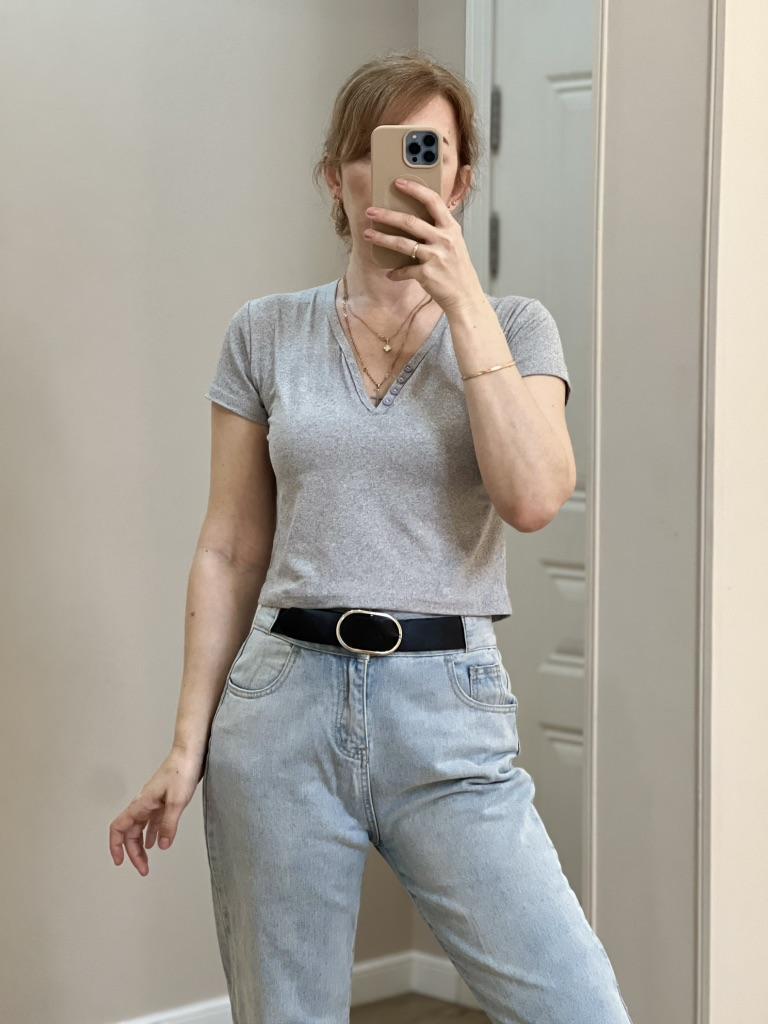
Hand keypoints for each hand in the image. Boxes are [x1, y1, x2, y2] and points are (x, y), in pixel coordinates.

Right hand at [108, 747, 203, 875]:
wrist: (191, 753)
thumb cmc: (182, 771)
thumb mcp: (177, 801)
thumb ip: (168, 824)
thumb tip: (162, 845)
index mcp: (141, 803)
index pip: (119, 827)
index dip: (115, 846)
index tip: (120, 862)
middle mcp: (143, 803)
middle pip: (130, 832)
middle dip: (134, 852)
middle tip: (144, 869)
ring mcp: (152, 802)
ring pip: (140, 828)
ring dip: (141, 846)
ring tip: (148, 862)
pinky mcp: (162, 800)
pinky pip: (152, 821)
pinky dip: (152, 834)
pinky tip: (157, 842)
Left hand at [363, 178, 484, 314]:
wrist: (465, 296)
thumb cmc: (457, 270)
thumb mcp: (454, 244)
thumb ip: (438, 230)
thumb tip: (412, 220)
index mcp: (451, 228)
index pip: (433, 201)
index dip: (414, 189)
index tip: (398, 182)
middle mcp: (444, 240)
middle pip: (410, 221)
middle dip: (387, 215)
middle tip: (370, 211)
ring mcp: (435, 257)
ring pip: (402, 243)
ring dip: (382, 238)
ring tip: (367, 234)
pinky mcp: (427, 274)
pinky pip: (404, 270)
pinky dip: (395, 273)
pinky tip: (390, 273)